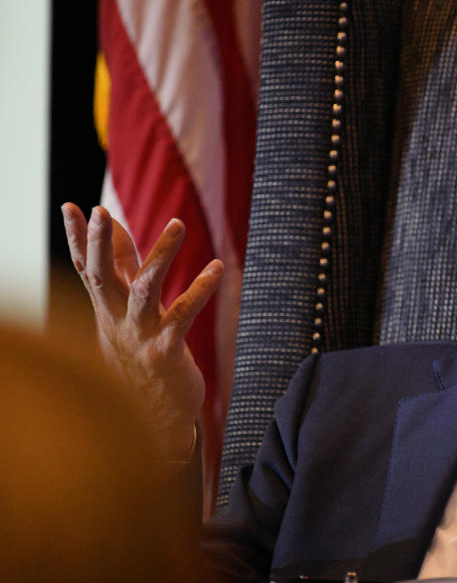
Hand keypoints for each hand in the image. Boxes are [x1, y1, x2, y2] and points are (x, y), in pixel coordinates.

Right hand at [61, 203, 222, 459]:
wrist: (157, 417)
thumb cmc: (145, 355)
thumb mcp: (129, 312)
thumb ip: (125, 269)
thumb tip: (116, 229)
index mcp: (107, 310)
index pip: (86, 269)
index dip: (77, 238)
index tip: (72, 205)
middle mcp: (117, 322)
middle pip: (101, 277)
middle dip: (97, 244)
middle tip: (99, 211)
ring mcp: (140, 337)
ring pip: (145, 290)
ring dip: (161, 255)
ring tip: (178, 223)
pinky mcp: (166, 351)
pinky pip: (184, 314)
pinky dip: (200, 289)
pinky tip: (217, 268)